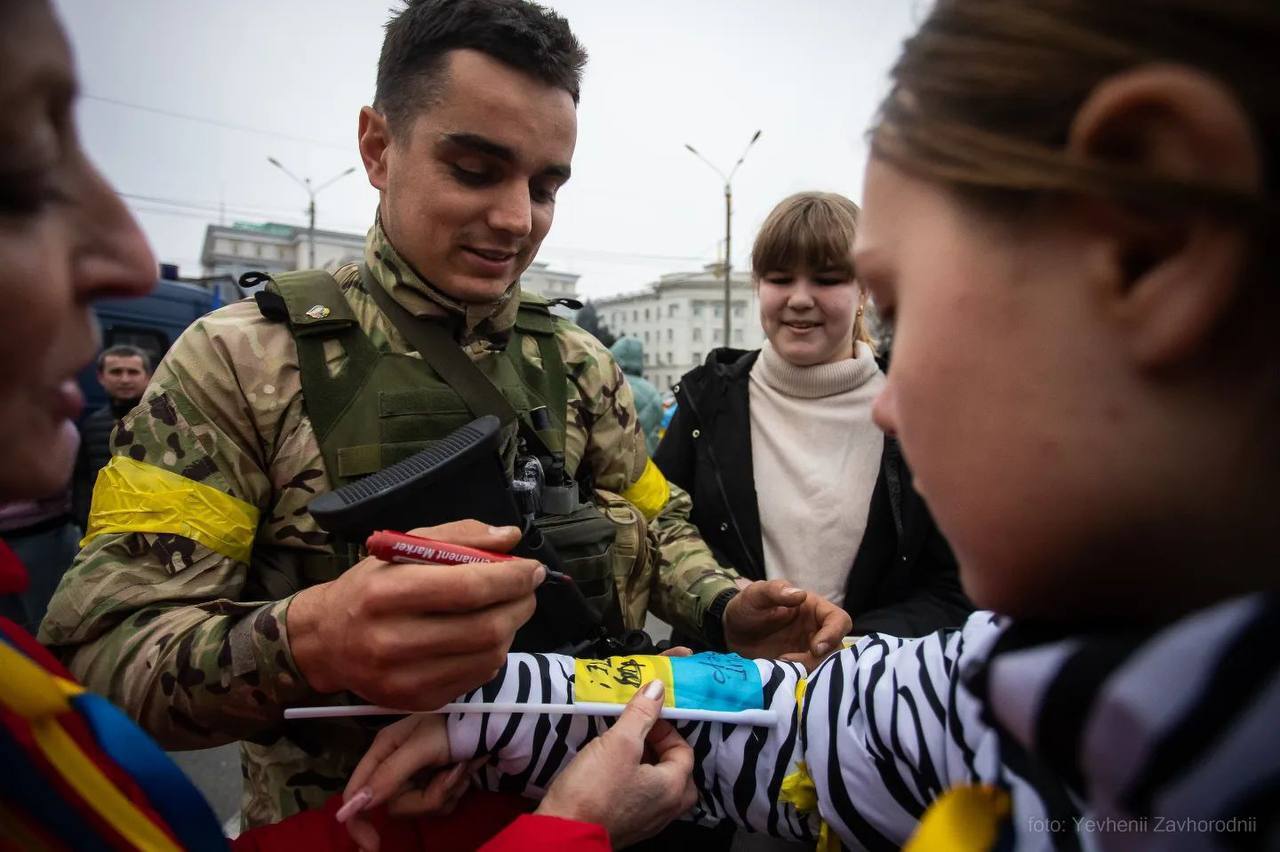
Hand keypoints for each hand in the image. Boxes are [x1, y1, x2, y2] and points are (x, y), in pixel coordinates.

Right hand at [288, 519, 543, 707]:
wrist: (327, 642)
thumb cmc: (369, 588)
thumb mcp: (402, 549)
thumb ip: (458, 536)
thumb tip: (510, 537)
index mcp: (385, 593)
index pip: (466, 588)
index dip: (510, 578)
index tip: (531, 568)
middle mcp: (392, 641)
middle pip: (484, 627)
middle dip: (520, 604)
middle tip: (528, 588)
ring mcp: (405, 679)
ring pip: (487, 656)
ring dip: (511, 628)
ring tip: (507, 608)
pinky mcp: (418, 701)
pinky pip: (477, 677)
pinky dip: (493, 652)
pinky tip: (485, 635)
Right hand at [338, 713, 485, 851]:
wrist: (491, 720)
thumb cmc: (453, 724)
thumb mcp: (421, 747)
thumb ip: (389, 774)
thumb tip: (356, 805)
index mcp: (383, 750)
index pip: (356, 792)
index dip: (358, 820)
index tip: (373, 845)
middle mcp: (395, 764)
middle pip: (395, 806)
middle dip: (426, 797)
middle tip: (450, 775)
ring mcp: (416, 775)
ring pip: (420, 808)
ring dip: (446, 792)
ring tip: (462, 767)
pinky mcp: (435, 783)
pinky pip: (439, 804)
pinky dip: (455, 791)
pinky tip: (466, 770)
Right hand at [536, 679, 696, 846]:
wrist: (563, 833)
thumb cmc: (594, 789)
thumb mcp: (619, 742)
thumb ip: (641, 714)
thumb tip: (658, 688)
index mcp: (673, 788)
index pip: (684, 751)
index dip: (665, 729)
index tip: (642, 719)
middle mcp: (666, 809)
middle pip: (677, 772)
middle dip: (661, 750)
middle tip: (639, 736)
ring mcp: (647, 822)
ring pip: (658, 787)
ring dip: (647, 766)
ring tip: (623, 750)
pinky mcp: (627, 827)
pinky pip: (641, 800)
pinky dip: (634, 783)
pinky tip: (611, 773)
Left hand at [723, 579, 850, 670]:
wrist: (731, 632)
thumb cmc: (747, 607)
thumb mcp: (756, 594)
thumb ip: (775, 590)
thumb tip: (800, 594)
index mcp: (813, 609)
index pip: (840, 620)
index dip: (834, 634)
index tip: (815, 647)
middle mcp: (816, 631)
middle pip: (836, 648)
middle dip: (819, 659)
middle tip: (789, 660)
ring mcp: (808, 651)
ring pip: (825, 666)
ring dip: (807, 670)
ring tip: (779, 664)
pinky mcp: (798, 667)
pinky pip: (808, 676)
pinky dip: (798, 678)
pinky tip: (779, 673)